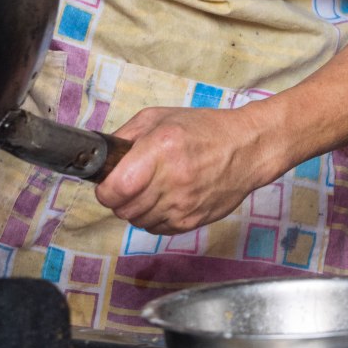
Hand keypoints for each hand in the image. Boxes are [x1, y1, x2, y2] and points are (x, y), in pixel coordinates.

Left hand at [93, 105, 272, 235]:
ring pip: (137, 222)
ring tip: (151, 188)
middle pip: (123, 210)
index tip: (107, 183)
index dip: (105, 189)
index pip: (116, 188)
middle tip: (129, 183)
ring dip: (137, 208)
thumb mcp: (159, 117)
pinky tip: (165, 198)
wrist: (245, 148)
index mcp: (161, 149)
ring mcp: (182, 205)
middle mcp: (171, 179)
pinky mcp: (191, 222)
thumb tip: (101, 157)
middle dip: (119, 198)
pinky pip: (156, 229)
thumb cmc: (204, 129)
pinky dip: (154, 217)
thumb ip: (125, 136)